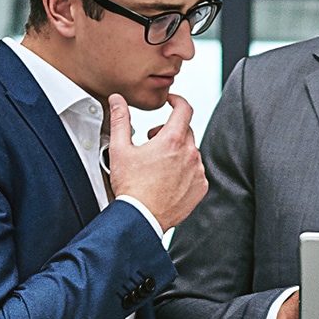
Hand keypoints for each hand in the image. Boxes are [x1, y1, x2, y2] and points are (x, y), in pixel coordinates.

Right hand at [106, 93, 207, 230]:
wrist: (141, 218)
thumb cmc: (130, 186)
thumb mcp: (120, 149)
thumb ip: (120, 119)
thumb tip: (118, 100)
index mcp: (173, 140)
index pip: (184, 109)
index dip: (177, 101)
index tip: (171, 102)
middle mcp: (190, 154)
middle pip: (185, 131)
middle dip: (170, 130)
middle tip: (152, 141)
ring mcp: (197, 171)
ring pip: (191, 152)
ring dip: (177, 152)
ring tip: (158, 163)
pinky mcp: (201, 187)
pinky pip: (196, 171)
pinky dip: (185, 170)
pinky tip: (168, 178)